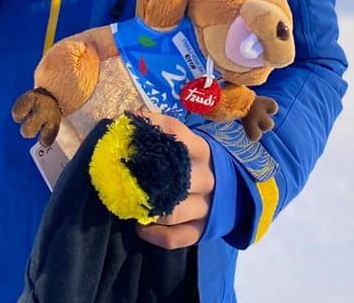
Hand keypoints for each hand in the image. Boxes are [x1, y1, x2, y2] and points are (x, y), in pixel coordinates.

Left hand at [135, 112, 213, 249]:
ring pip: (173, 212)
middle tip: (122, 172)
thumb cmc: (198, 161)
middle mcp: (206, 179)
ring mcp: (205, 207)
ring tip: (131, 203)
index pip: (175, 133)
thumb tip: (131, 116)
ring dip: (148, 210)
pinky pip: (176, 238)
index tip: (127, 126)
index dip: (150, 127)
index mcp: (202, 150)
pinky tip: (140, 228)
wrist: (230, 190)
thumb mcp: (189, 142)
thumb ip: (164, 132)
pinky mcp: (201, 231)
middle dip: (145, 176)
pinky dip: (156, 235)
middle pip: (174, 177)